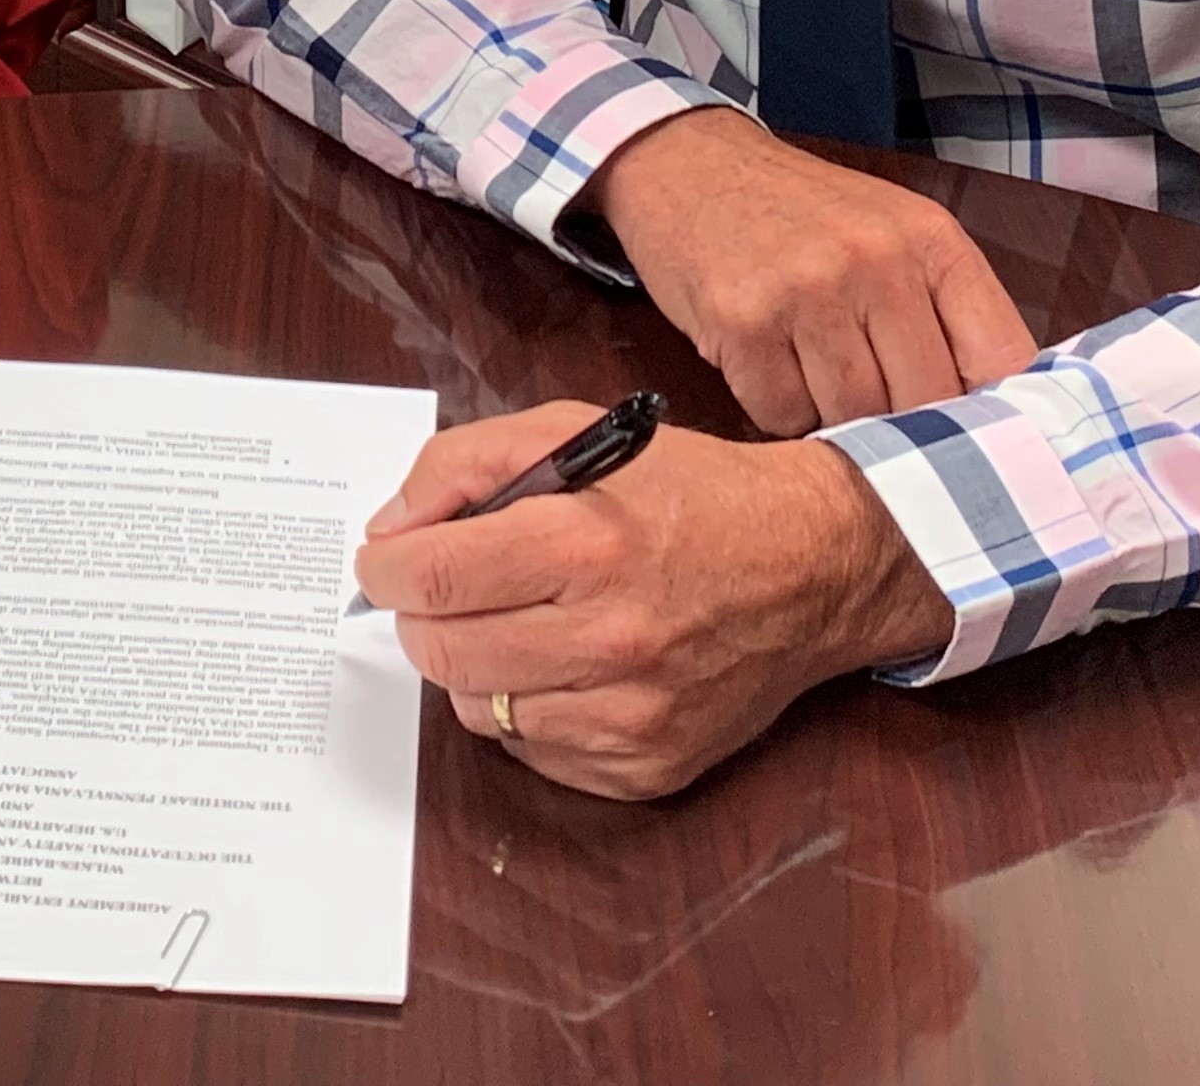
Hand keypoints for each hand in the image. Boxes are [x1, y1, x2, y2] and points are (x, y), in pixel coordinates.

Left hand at [355, 402, 955, 798]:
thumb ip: (467, 464)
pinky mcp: (646, 767)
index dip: (388, 568)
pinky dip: (530, 708)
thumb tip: (391, 529)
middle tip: (447, 589)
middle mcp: (611, 639)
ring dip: (475, 665)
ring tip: (517, 620)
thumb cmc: (694, 494)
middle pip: (443, 653)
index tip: (386, 559)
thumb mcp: (579, 433)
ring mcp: (630, 715)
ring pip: (479, 711)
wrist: (814, 566)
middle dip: (423, 615)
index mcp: (589, 544)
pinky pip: (535, 751)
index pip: (435, 576)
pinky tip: (566, 663)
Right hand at [586, 106, 1036, 433]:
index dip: (997, 417)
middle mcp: (878, 262)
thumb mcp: (891, 234)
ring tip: (808, 367)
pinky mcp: (742, 321)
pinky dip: (774, 406)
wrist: (687, 163)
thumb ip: (944, 314)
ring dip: (831, 416)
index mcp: (932, 242)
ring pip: (851, 418)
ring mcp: (809, 291)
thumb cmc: (800, 214)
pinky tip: (763, 360)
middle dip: (899, 423)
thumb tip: (989, 425)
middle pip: (924, 405)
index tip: (979, 444)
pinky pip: (781, 415)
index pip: (1003, 362)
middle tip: (869, 402)